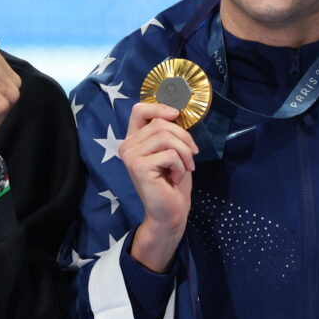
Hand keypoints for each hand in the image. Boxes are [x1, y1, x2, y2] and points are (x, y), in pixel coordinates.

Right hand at [118, 102, 198, 271]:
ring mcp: (131, 156)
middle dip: (184, 137)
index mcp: (134, 139)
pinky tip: (175, 178)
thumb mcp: (173, 149)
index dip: (159, 107)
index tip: (176, 115)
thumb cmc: (173, 181)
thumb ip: (168, 131)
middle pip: (160, 123)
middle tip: (192, 155)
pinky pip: (170, 154)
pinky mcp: (139, 167)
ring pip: (166, 137)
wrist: (170, 212)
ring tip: (185, 168)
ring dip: (185, 153)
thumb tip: (175, 111)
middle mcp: (127, 145)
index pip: (139, 110)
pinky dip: (180, 166)